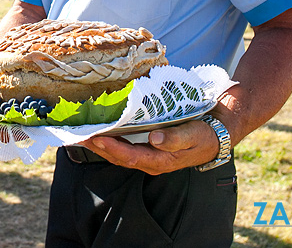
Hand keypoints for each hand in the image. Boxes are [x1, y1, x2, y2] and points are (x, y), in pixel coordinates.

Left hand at [80, 117, 219, 175]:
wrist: (214, 135)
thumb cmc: (204, 135)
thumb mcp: (194, 135)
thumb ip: (176, 138)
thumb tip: (155, 139)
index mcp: (160, 160)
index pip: (130, 157)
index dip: (112, 148)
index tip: (96, 137)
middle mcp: (150, 160)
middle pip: (117, 157)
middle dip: (97, 147)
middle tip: (77, 134)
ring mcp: (147, 155)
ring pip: (118, 153)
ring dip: (99, 144)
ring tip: (80, 133)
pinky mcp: (146, 147)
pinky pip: (123, 146)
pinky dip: (109, 140)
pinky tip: (98, 131)